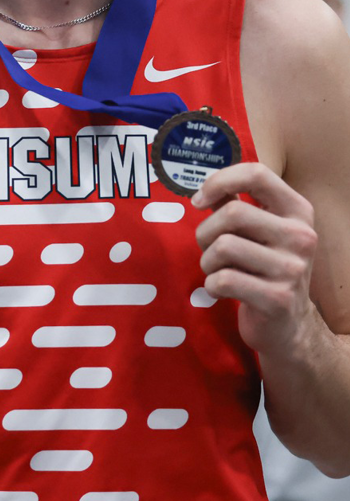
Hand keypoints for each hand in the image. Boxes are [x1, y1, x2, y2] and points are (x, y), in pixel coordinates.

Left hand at [191, 163, 324, 353]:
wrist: (289, 326)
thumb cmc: (265, 270)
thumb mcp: (260, 233)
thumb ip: (236, 205)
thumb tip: (208, 185)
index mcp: (298, 212)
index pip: (257, 174)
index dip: (220, 181)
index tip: (199, 200)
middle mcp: (302, 236)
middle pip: (232, 213)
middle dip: (205, 233)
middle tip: (209, 249)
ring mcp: (293, 269)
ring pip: (222, 247)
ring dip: (207, 261)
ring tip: (219, 271)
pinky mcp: (278, 298)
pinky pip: (222, 280)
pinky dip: (211, 285)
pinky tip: (223, 291)